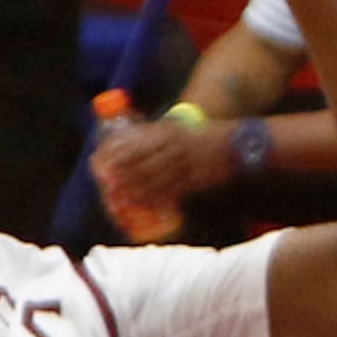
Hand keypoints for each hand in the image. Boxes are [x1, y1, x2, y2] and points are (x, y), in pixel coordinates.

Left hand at [88, 117, 233, 213]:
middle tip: (108, 187)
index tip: (103, 167)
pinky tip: (147, 205)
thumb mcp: (172, 130)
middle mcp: (176, 147)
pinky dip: (159, 199)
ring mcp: (188, 163)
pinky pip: (175, 191)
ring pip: (158, 180)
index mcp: (167, 133)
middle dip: (124, 178)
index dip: (118, 159)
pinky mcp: (198, 178)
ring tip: (122, 199)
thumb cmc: (194, 138)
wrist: (233, 143)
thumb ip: (148, 136)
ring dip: (138, 191)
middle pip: (144, 164)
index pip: (136, 145)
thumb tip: (116, 143)